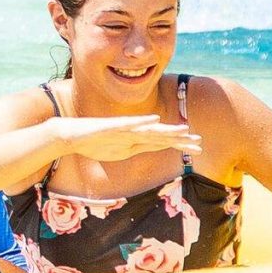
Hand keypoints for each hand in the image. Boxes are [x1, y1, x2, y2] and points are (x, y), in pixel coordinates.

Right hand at [51, 113, 203, 163]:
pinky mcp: (112, 127)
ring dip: (166, 130)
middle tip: (200, 142)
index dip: (181, 144)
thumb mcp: (121, 152)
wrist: (71, 135)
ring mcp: (123, 129)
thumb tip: (153, 148)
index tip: (199, 148)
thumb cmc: (95, 143)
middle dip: (180, 139)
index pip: (163, 143)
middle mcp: (133, 133)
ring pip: (148, 130)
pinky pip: (129, 125)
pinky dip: (142, 123)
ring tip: (183, 130)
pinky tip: (154, 120)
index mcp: (136, 140)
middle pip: (161, 136)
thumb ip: (137, 148)